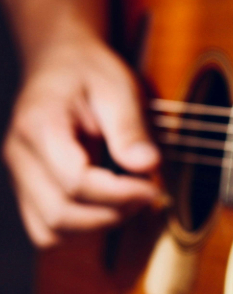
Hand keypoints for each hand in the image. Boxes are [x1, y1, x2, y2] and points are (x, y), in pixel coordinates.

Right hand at [3, 34, 159, 247]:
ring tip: (130, 200)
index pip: (74, 181)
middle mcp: (19, 156)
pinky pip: (48, 230)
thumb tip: (148, 166)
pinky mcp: (29, 190)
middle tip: (147, 194)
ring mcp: (20, 176)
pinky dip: (82, 228)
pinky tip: (111, 206)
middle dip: (112, 213)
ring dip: (98, 226)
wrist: (60, 62)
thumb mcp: (119, 87)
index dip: (119, 194)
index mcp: (40, 125)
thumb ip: (130, 127)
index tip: (152, 186)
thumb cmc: (91, 72)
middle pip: (60, 213)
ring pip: (50, 230)